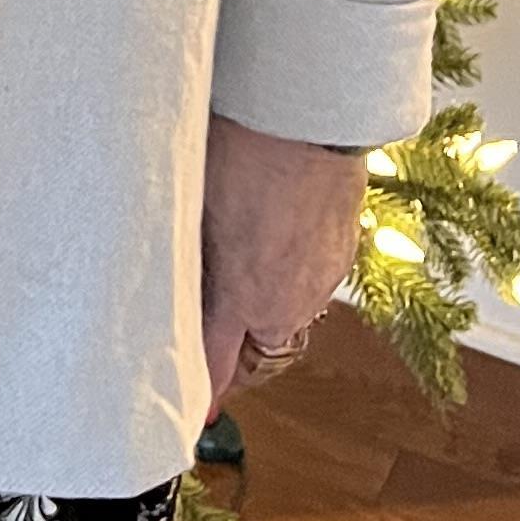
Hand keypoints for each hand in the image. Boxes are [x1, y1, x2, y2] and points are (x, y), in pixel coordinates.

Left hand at [198, 111, 369, 411]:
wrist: (309, 109)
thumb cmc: (238, 147)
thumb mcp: (193, 206)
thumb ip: (187, 259)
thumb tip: (174, 281)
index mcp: (243, 299)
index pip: (216, 365)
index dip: (204, 390)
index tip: (198, 412)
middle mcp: (288, 300)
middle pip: (258, 347)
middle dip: (235, 345)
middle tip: (210, 329)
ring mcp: (323, 277)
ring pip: (287, 311)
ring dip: (265, 302)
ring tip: (240, 262)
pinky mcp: (344, 247)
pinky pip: (311, 278)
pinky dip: (291, 269)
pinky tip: (274, 232)